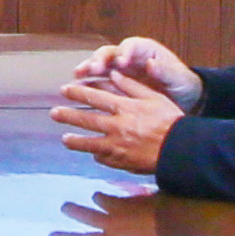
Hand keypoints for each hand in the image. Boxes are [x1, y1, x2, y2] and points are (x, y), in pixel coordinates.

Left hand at [47, 74, 182, 174]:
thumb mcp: (153, 97)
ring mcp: (117, 146)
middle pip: (86, 120)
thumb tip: (113, 74)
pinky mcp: (121, 162)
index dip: (78, 93)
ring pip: (89, 143)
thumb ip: (131, 86)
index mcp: (124, 108)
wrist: (180, 149)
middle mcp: (117, 126)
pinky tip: (92, 153)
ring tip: (64, 138)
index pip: (95, 98)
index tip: (65, 89)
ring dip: (75, 140)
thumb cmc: (170, 120)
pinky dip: (97, 155)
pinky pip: (104, 158)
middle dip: (68, 115)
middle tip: (54, 113)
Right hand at [76, 36, 201, 101]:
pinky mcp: (114, 83)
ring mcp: (119, 70)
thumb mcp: (178, 78)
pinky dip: (88, 84)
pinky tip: (78, 90)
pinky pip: (99, 82)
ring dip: (88, 70)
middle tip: (92, 69)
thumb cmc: (181, 83)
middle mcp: (129, 56)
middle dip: (99, 60)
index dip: (123, 52)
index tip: (121, 62)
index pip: (130, 46)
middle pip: (110, 53)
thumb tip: (151, 64)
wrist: (182, 98)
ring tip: (77, 77)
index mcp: (145, 50)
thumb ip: (165, 71)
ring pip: (99, 65)